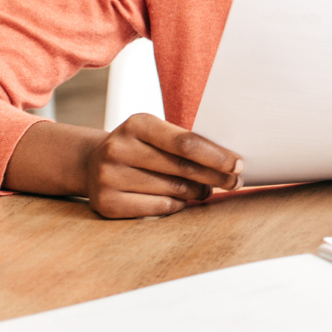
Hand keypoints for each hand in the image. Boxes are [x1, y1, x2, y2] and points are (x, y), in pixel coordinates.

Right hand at [83, 114, 241, 218]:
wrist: (91, 163)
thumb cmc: (140, 147)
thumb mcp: (156, 134)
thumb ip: (186, 143)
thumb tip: (230, 163)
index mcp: (137, 124)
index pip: (186, 142)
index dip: (216, 156)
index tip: (239, 164)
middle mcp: (118, 148)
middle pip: (182, 168)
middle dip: (215, 176)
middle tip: (235, 182)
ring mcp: (108, 177)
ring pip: (173, 190)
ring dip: (198, 192)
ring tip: (206, 189)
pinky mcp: (106, 203)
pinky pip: (159, 208)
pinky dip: (178, 205)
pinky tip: (182, 199)